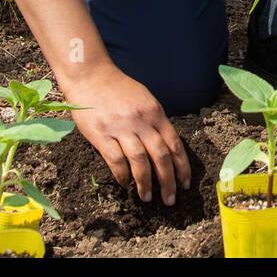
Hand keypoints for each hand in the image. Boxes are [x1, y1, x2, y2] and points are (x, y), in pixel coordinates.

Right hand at [62, 65, 190, 205]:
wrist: (92, 76)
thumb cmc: (119, 89)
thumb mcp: (146, 99)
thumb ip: (156, 121)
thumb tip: (167, 147)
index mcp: (155, 112)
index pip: (175, 144)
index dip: (182, 167)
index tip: (185, 183)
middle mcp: (141, 121)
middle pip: (161, 156)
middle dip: (168, 181)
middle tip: (170, 200)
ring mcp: (121, 128)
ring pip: (140, 161)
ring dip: (145, 183)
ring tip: (147, 198)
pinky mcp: (101, 134)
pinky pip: (115, 160)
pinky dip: (122, 175)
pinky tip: (125, 184)